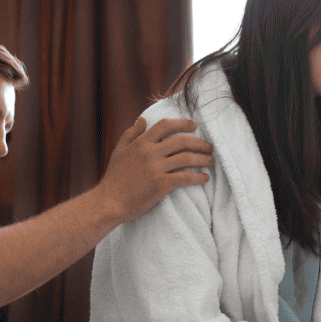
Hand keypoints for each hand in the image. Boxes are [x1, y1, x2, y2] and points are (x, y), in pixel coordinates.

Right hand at [97, 117, 214, 223]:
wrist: (109, 202)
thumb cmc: (114, 178)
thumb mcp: (119, 150)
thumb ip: (131, 134)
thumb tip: (142, 119)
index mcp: (141, 142)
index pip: (166, 125)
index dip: (183, 123)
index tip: (195, 126)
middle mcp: (149, 152)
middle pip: (181, 140)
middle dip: (199, 142)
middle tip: (209, 146)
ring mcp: (155, 168)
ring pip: (186, 158)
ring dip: (203, 159)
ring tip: (211, 161)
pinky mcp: (161, 184)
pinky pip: (185, 177)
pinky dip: (198, 177)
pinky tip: (205, 178)